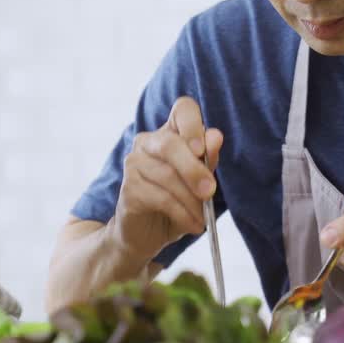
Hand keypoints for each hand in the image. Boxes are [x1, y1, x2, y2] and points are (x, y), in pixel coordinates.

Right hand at [109, 97, 222, 261]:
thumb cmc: (177, 201)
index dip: (193, 124)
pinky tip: (193, 224)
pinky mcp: (128, 188)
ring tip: (202, 218)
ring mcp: (134, 163)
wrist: (146, 233)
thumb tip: (216, 136)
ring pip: (167, 175)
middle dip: (194, 169)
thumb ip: (207, 159)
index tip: (202, 149)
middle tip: (210, 191)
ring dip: (191, 200)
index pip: (183, 109)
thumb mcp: (199, 182)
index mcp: (170, 132)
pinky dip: (181, 213)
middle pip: (170, 143)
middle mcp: (148, 141)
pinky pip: (160, 197)